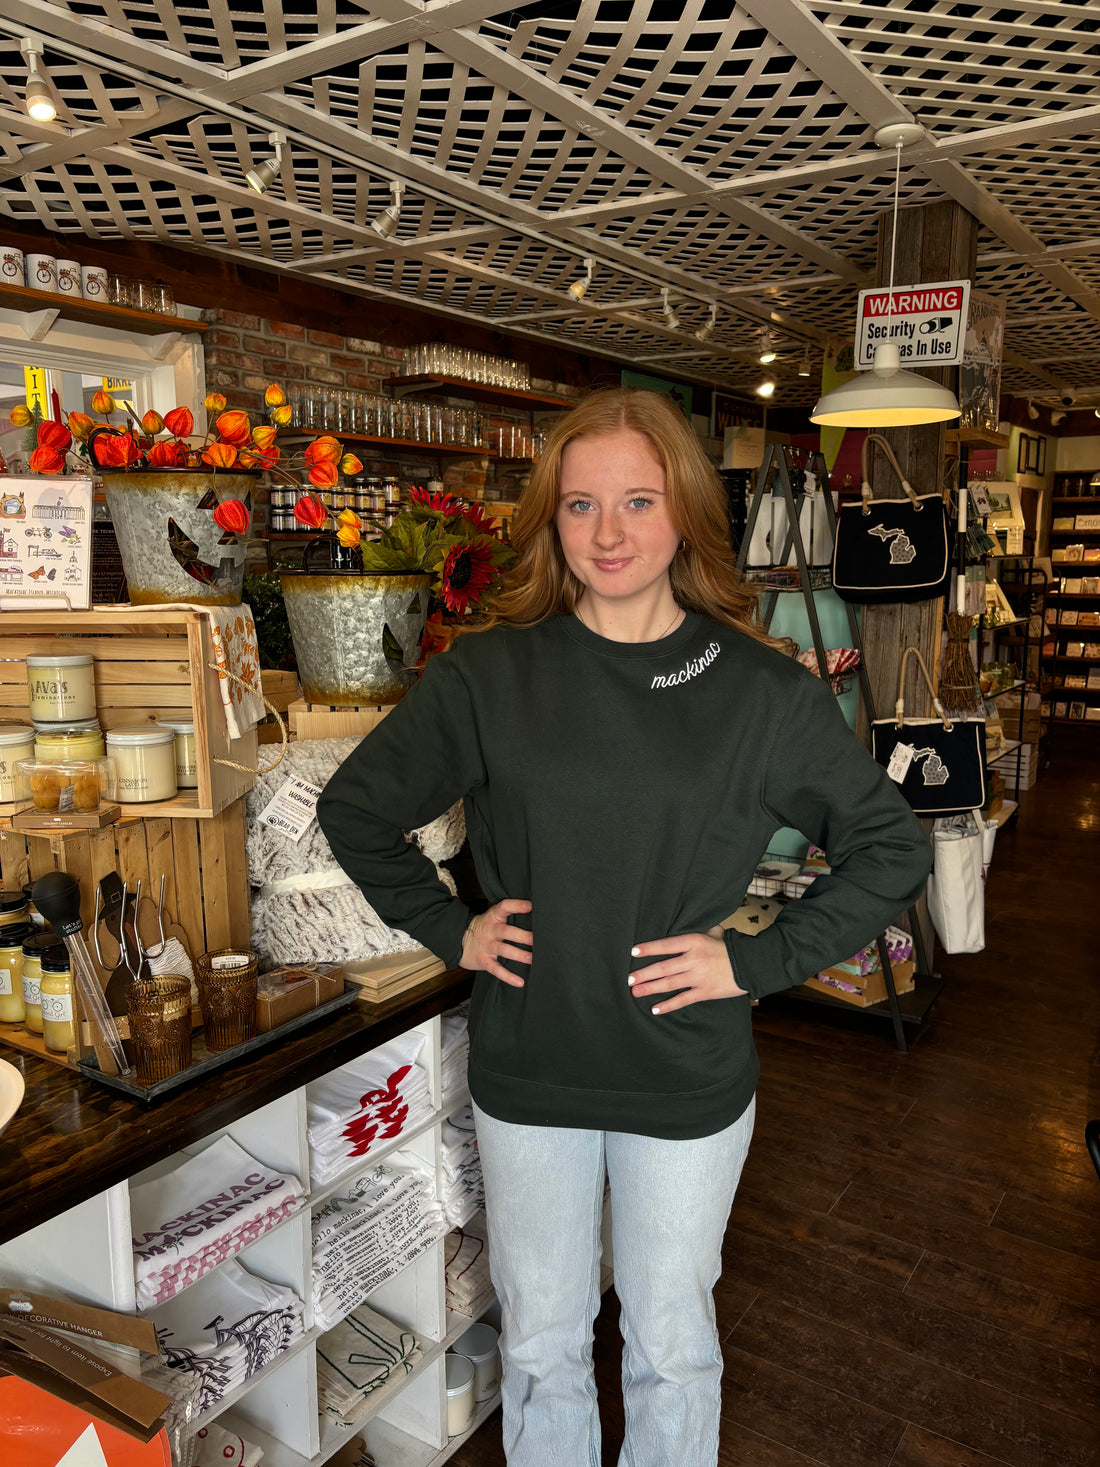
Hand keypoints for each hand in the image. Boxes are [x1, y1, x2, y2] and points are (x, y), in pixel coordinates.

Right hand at [461, 899, 532, 987]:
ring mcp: (487, 946)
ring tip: (531, 959)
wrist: (458, 940)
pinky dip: (508, 977)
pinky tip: (519, 982)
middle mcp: (490, 930)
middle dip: (521, 935)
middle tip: (536, 939)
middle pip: (506, 931)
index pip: (504, 907)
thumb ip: (509, 915)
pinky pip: (496, 969)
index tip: (531, 906)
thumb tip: (535, 914)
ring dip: (518, 955)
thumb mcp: (492, 917)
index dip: (517, 905)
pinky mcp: (484, 961)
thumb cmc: (484, 928)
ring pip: (503, 950)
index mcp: (493, 917)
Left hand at [628, 926, 746, 1013]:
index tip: (633, 952)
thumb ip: (700, 928)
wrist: (751, 964)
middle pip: (664, 967)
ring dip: (651, 988)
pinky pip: (683, 1000)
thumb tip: (688, 918)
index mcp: (695, 941)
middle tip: (628, 979)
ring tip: (635, 992)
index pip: (666, 945)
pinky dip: (668, 1005)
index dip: (649, 948)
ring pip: (670, 984)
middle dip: (644, 973)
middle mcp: (694, 959)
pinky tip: (655, 1009)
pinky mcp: (705, 992)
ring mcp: (699, 977)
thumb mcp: (715, 931)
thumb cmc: (731, 946)